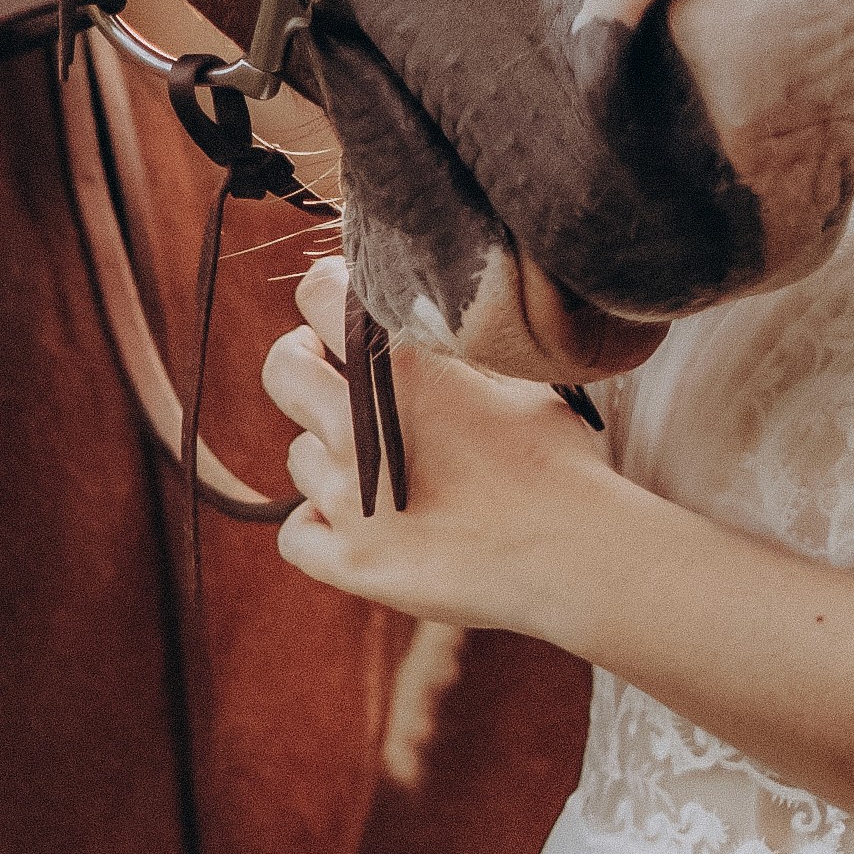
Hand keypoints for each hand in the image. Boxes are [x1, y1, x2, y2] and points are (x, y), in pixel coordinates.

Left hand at [261, 256, 619, 634]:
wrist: (572, 555)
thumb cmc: (556, 462)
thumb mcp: (515, 378)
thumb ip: (452, 348)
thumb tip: (423, 319)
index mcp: (403, 365)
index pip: (317, 294)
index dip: (325, 297)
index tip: (341, 318)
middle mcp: (359, 424)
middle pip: (282, 368)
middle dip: (303, 363)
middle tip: (332, 378)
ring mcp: (346, 496)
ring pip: (298, 456)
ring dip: (330, 459)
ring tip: (386, 475)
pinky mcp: (347, 559)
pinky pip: (297, 531)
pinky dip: (321, 526)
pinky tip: (364, 525)